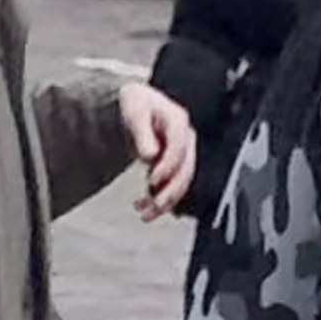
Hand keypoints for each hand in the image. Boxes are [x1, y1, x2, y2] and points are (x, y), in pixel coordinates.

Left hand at [120, 78, 198, 217]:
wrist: (137, 105)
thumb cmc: (137, 104)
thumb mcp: (135, 113)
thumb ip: (143, 134)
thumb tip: (150, 155)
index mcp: (178, 121)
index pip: (179, 147)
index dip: (168, 165)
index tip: (152, 180)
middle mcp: (185, 138)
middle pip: (185, 169)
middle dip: (170, 192)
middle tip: (152, 207)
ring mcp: (182, 152)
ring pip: (181, 182)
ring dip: (166, 202)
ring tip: (145, 215)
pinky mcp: (174, 165)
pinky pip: (173, 185)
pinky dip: (160, 199)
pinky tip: (144, 206)